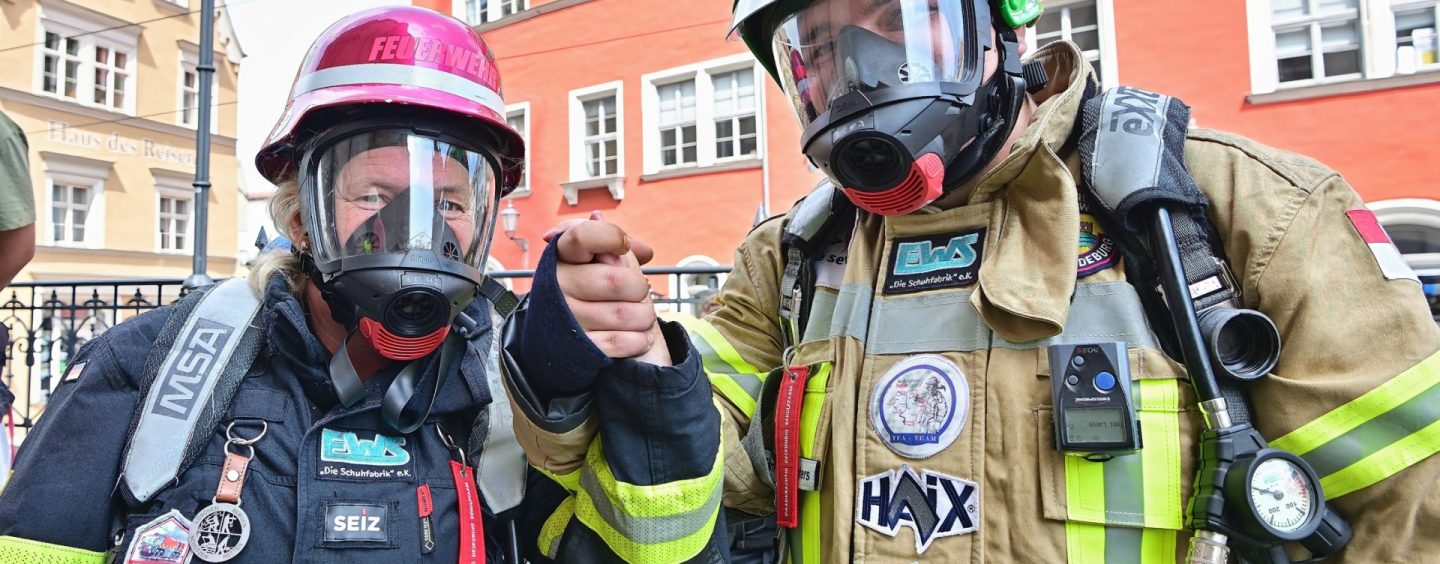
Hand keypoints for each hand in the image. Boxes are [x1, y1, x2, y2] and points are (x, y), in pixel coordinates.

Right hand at [544, 212, 671, 365]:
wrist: (563, 334)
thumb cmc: (589, 286)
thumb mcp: (598, 259)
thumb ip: (619, 247)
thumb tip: (644, 251)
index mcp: (562, 254)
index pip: (583, 237)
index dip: (612, 238)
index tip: (623, 246)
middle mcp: (557, 284)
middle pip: (616, 281)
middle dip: (639, 288)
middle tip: (640, 291)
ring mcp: (565, 316)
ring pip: (623, 314)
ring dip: (644, 317)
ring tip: (642, 316)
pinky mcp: (575, 347)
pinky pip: (619, 341)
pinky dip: (639, 340)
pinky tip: (640, 336)